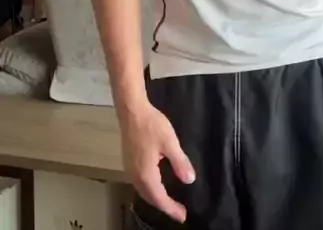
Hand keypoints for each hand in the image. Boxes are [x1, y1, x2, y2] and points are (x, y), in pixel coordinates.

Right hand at [120, 101, 195, 223]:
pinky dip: (148, 190)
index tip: (182, 216)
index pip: (160, 198)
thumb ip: (180, 162)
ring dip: (155, 199)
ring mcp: (129, 169)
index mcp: (146, 174)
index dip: (171, 208)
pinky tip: (155, 186)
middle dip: (164, 206)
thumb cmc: (152, 125)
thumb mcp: (170, 143)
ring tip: (168, 202)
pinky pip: (139, 184)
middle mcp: (136, 176)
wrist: (132, 111)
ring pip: (143, 191)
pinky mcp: (128, 162)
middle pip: (150, 198)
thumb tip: (190, 180)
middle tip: (178, 212)